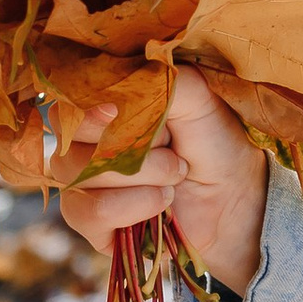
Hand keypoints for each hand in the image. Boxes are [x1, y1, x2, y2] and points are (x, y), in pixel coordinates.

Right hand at [56, 71, 268, 299]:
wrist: (233, 196)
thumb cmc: (212, 140)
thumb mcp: (197, 100)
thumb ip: (163, 83)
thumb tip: (131, 80)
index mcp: (99, 105)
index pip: (68, 102)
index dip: (91, 108)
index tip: (118, 110)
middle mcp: (80, 142)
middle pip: (72, 138)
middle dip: (130, 141)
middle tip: (171, 145)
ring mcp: (80, 183)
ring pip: (83, 174)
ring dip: (141, 174)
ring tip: (175, 173)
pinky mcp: (88, 221)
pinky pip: (92, 212)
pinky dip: (136, 204)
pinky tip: (162, 201)